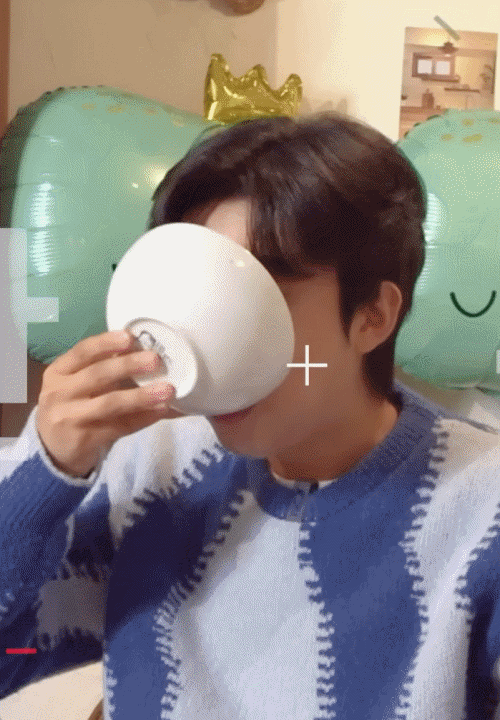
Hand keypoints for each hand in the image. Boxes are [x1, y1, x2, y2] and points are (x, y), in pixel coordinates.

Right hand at [35, 330, 182, 477]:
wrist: (52, 449)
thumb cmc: (73, 406)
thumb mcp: (76, 384)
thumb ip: (102, 369)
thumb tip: (144, 352)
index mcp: (59, 372)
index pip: (82, 352)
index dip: (106, 343)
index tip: (129, 336)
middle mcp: (60, 392)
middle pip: (97, 375)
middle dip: (127, 366)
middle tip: (154, 360)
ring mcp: (70, 417)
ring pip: (109, 403)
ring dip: (141, 396)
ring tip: (167, 390)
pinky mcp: (84, 439)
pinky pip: (119, 427)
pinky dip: (143, 418)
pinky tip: (160, 411)